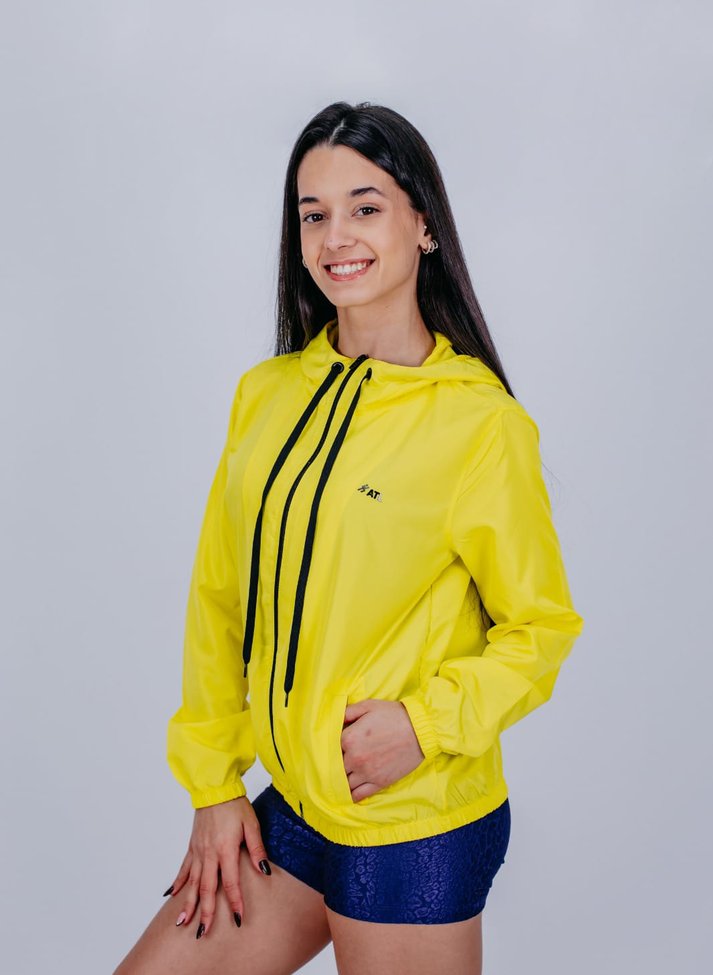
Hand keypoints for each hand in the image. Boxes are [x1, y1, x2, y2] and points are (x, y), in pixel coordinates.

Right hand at [165, 796, 270, 938]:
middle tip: (203, 932)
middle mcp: (209, 854)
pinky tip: (171, 896)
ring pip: (191, 882)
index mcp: (225, 849)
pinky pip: (184, 868)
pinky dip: (177, 883)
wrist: (215, 789)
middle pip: (206, 889)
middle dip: (205, 912)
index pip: (231, 882)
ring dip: (187, 904)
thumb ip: (256, 849)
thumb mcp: (252, 825)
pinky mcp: (191, 846)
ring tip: (182, 923)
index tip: (237, 919)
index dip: (235, 902)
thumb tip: (264, 870)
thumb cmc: (236, 806)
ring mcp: (198, 851)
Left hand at [341, 698, 424, 801]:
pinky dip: (352, 796)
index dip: (333, 746)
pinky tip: (349, 793)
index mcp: (348, 738)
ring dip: (342, 780)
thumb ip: (349, 711)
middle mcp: (354, 758)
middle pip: (335, 766)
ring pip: (345, 783)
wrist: (420, 730)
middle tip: (340, 761)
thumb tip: (336, 719)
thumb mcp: (369, 706)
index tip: (337, 745)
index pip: (330, 747)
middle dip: (336, 764)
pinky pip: (359, 795)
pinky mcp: (379, 783)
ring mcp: (366, 773)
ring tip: (344, 777)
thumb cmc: (394, 715)